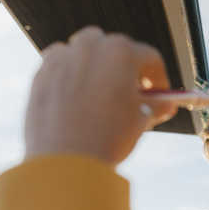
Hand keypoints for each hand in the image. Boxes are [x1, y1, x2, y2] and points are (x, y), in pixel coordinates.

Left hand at [24, 26, 176, 164]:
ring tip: (99, 91)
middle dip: (125, 67)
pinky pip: (59, 62)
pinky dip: (69, 72)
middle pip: (115, 48)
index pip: (149, 58)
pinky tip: (75, 94)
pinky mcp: (42, 72)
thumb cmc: (106, 140)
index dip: (157, 77)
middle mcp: (91, 47)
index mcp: (122, 54)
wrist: (65, 162)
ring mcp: (64, 57)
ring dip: (95, 64)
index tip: (156, 92)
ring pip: (84, 49)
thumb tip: (165, 105)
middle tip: (129, 91)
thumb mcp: (139, 123)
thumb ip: (153, 107)